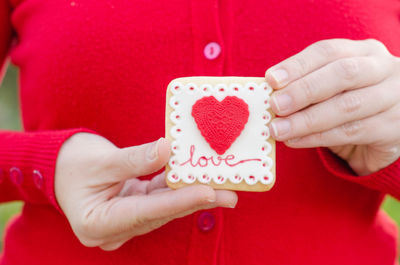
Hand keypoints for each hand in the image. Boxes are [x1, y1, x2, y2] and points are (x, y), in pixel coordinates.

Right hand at [55, 133, 236, 250]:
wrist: (57, 166)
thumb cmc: (71, 163)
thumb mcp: (101, 160)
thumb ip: (136, 159)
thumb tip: (168, 150)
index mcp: (98, 223)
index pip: (146, 212)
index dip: (179, 201)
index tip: (208, 192)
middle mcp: (114, 229)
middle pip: (161, 213)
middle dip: (195, 201)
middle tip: (229, 194)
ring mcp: (125, 221)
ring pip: (164, 208)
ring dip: (191, 195)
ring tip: (223, 188)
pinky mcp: (133, 209)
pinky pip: (159, 199)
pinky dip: (177, 188)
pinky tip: (200, 180)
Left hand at [265, 39, 399, 175]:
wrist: (385, 132)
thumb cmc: (350, 103)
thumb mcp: (332, 87)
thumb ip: (307, 86)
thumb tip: (271, 93)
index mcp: (365, 52)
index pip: (328, 51)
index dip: (298, 65)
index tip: (271, 79)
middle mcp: (385, 69)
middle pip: (343, 73)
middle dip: (303, 90)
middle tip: (275, 105)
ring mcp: (394, 98)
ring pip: (347, 106)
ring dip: (306, 120)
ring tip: (278, 129)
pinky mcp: (394, 128)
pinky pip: (351, 132)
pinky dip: (317, 137)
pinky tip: (295, 140)